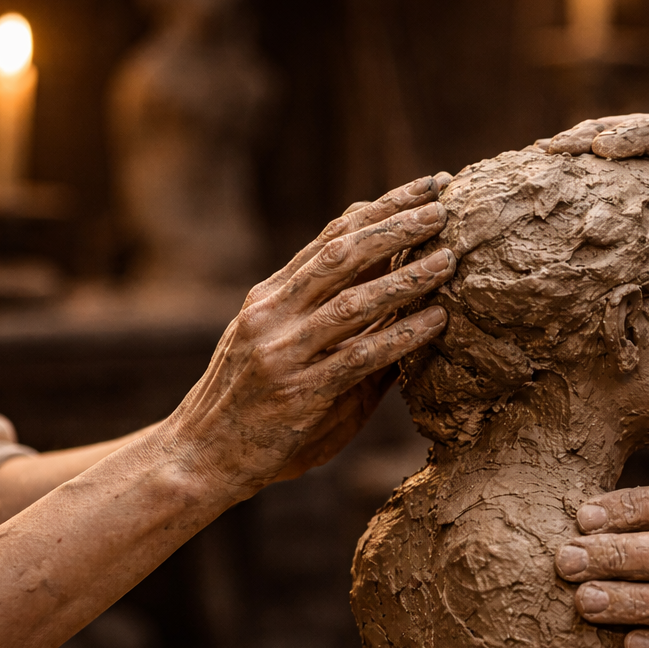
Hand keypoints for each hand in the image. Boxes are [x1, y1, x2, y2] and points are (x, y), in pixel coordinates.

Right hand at [163, 175, 455, 495]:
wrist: (197, 459)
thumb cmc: (251, 412)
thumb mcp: (286, 354)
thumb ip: (334, 327)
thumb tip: (404, 306)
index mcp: (270, 297)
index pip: (331, 237)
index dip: (381, 208)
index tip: (425, 188)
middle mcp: (273, 312)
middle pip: (343, 253)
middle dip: (397, 224)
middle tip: (445, 206)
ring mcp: (283, 350)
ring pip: (352, 300)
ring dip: (406, 276)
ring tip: (450, 259)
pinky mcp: (298, 391)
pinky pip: (359, 356)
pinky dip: (401, 336)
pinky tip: (436, 322)